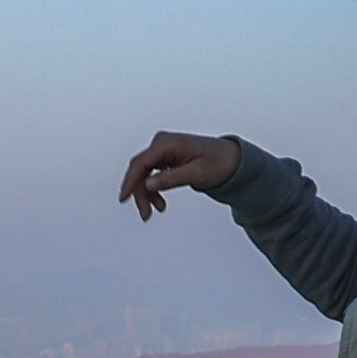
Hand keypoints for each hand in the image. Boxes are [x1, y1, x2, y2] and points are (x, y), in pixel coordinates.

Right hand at [117, 131, 240, 220]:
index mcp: (169, 143)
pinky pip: (152, 174)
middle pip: (140, 170)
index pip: (142, 162)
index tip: (124, 198)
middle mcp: (162, 143)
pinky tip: (160, 203)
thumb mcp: (196, 173)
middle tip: (146, 214)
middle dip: (140, 193)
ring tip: (157, 210)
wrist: (232, 160)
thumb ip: (171, 178)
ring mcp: (163, 150)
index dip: (131, 181)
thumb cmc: (219, 162)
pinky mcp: (165, 158)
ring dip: (146, 193)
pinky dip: (154, 189)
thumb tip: (147, 185)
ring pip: (144, 174)